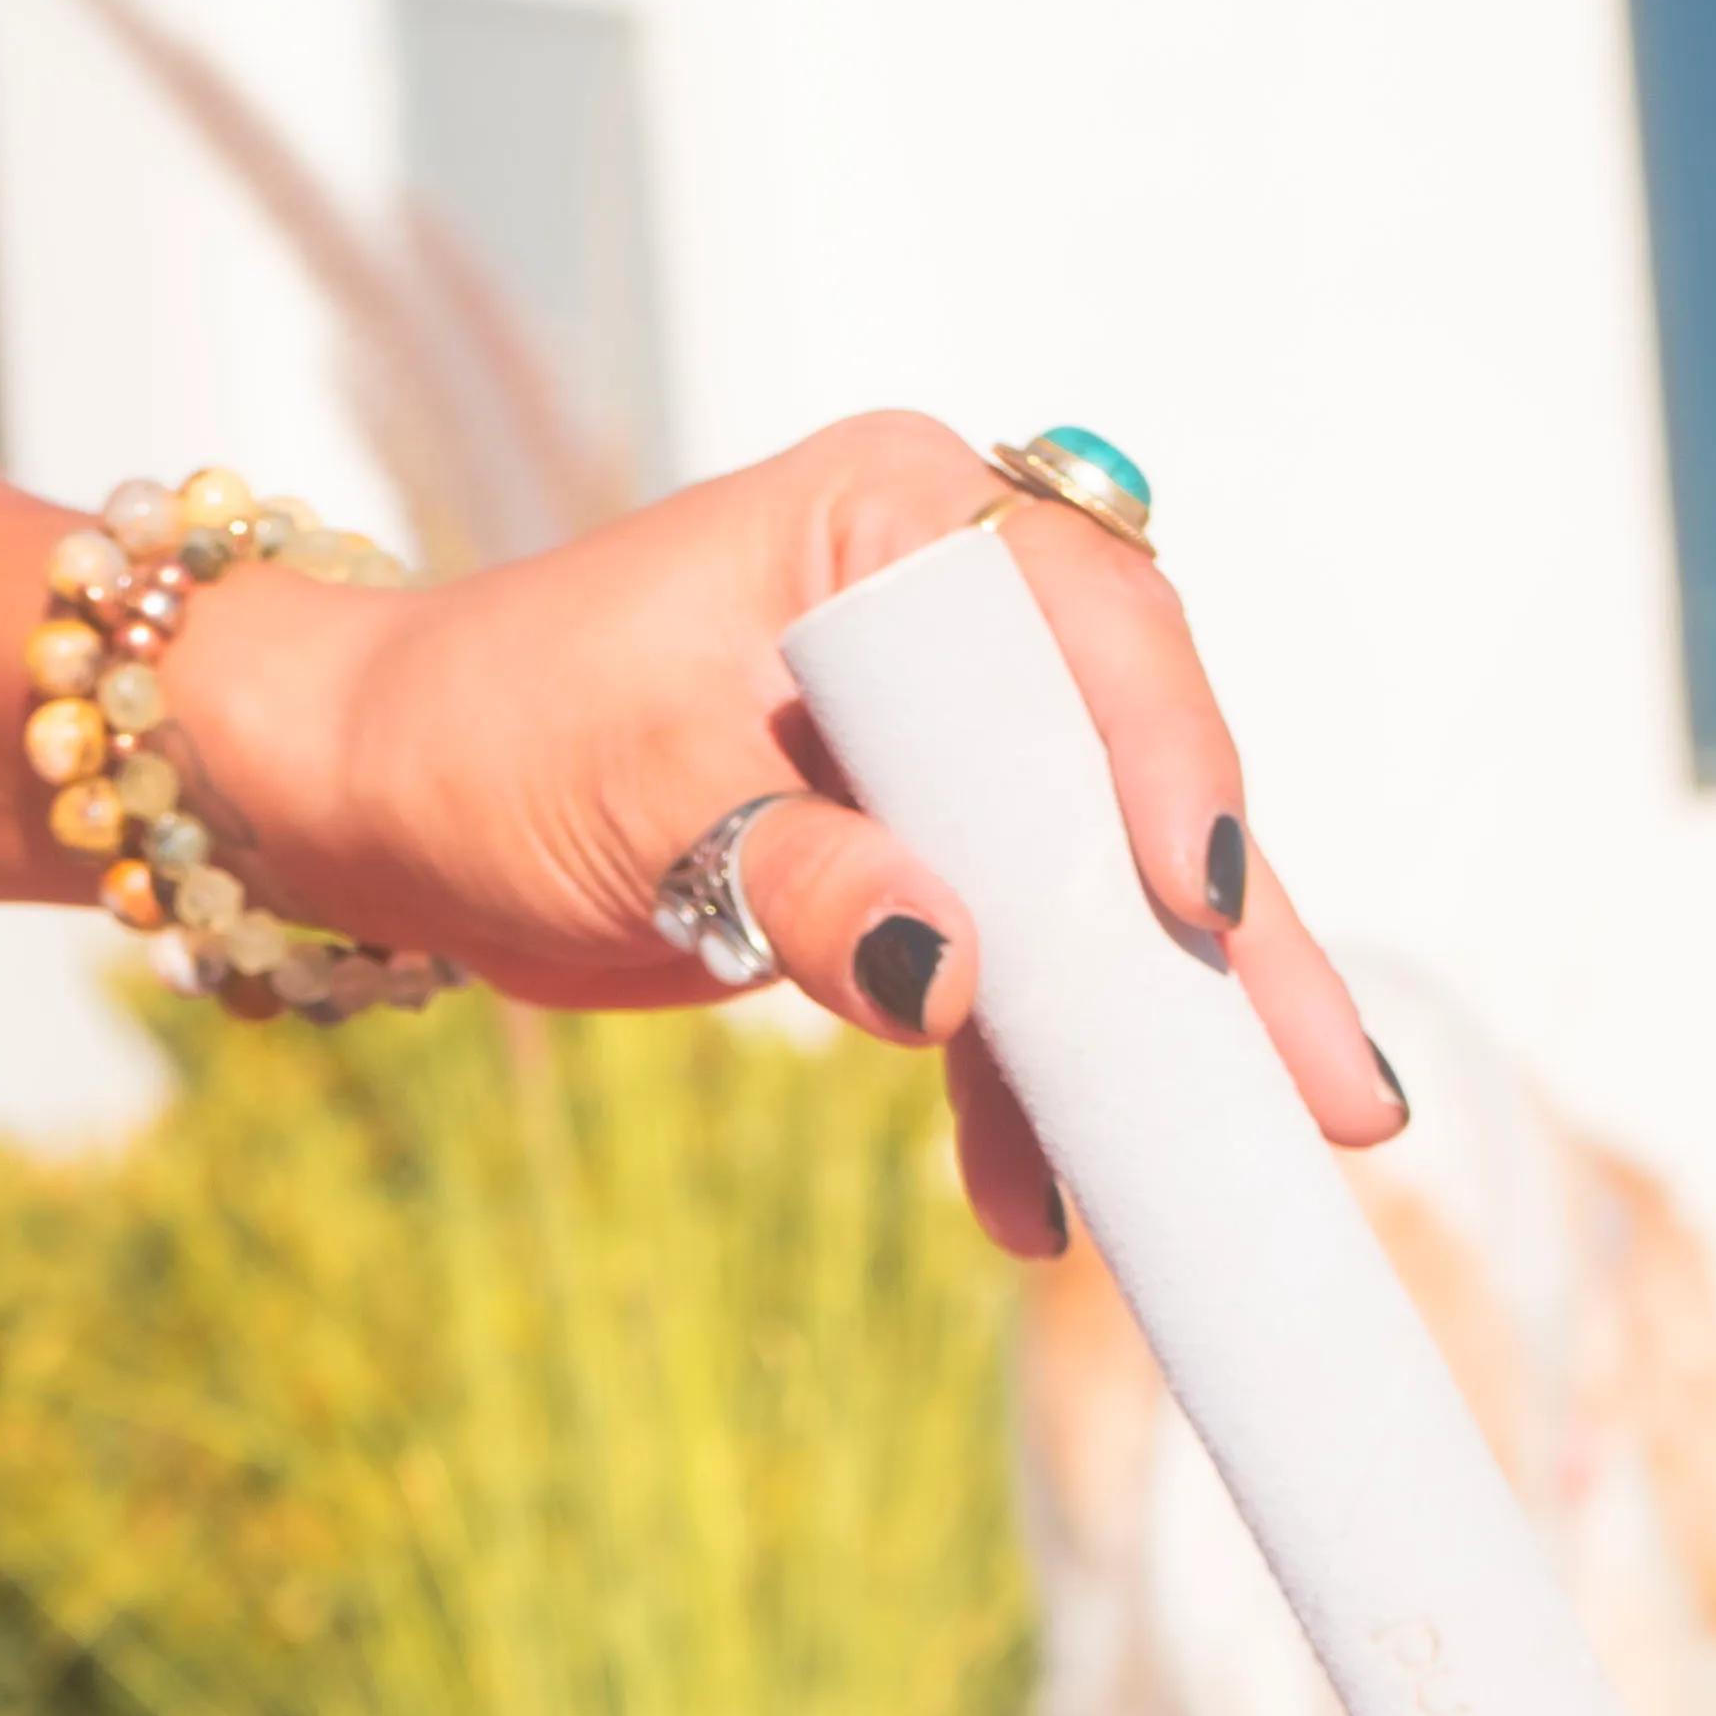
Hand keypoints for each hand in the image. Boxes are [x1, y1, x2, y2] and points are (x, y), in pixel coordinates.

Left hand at [157, 412, 1407, 1254]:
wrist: (386, 803)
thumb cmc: (485, 743)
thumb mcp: (636, 808)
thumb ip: (802, 880)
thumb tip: (953, 975)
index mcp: (893, 518)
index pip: (1084, 627)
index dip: (1164, 764)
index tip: (1200, 900)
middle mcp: (951, 604)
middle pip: (1135, 770)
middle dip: (1230, 944)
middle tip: (1330, 1092)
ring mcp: (948, 731)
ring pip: (1094, 885)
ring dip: (1150, 1040)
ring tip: (1240, 1175)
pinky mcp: (921, 844)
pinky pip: (1012, 957)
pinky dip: (1021, 1076)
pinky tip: (1032, 1197)